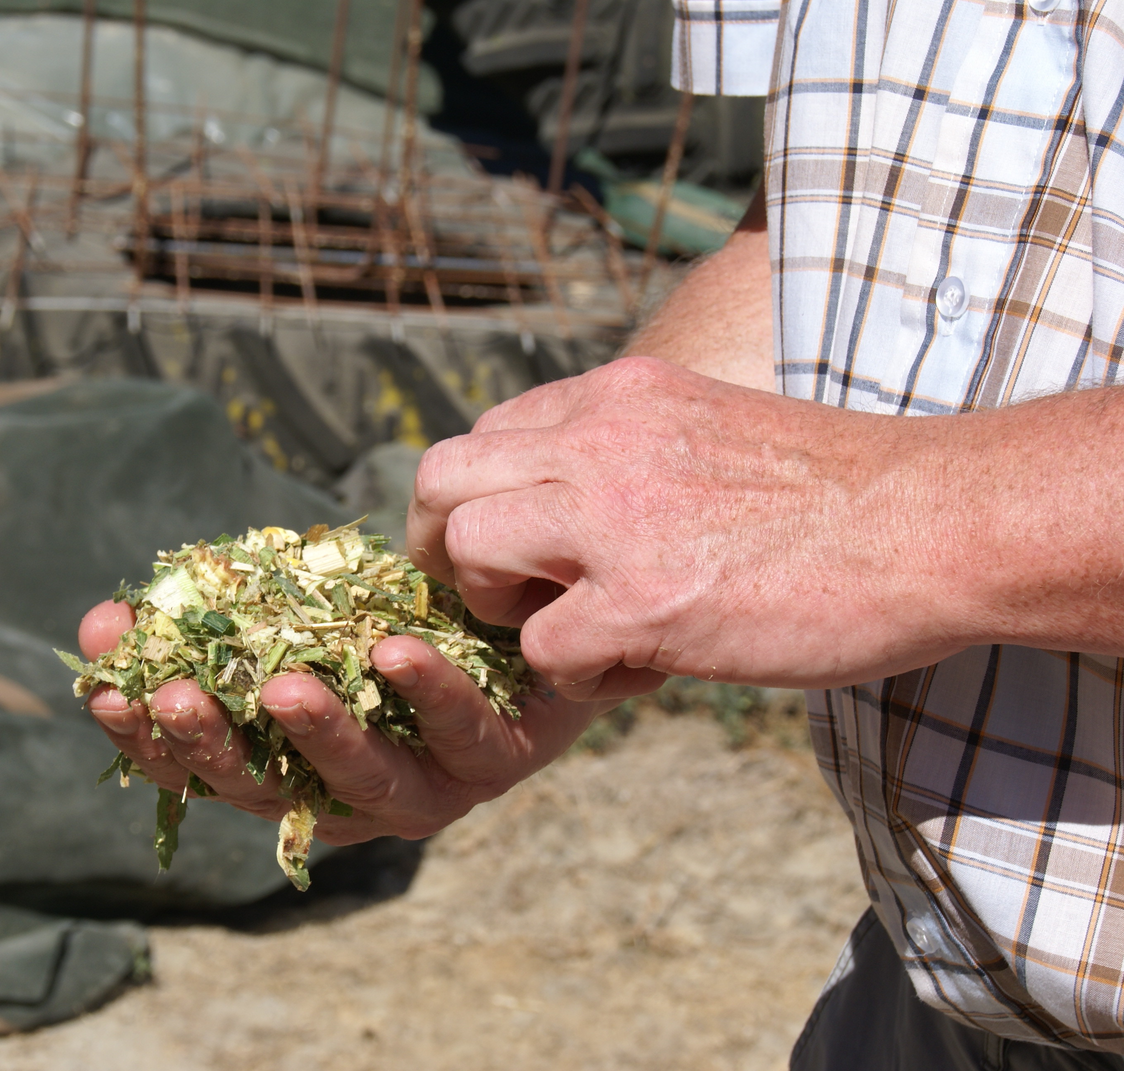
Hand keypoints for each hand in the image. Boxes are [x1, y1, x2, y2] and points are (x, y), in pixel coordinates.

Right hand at [78, 600, 625, 843]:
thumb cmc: (383, 618)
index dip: (149, 737)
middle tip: (168, 695)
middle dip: (214, 744)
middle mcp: (347, 796)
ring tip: (282, 686)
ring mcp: (426, 787)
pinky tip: (395, 650)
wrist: (516, 615)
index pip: (201, 769)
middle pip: (269, 787)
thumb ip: (209, 624)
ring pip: (365, 779)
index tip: (107, 688)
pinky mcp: (496, 757)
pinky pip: (460, 730)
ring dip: (319, 734)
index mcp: (286, 769)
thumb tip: (100, 623)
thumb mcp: (289, 615)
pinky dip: (428, 692)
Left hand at [407, 355, 970, 699]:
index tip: (516, 545)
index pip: (484, 434)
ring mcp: (612, 520)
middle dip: (448, 547)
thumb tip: (565, 499)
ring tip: (573, 629)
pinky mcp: (641, 604)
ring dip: (500, 607)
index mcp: (616, 395)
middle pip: (440, 479)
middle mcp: (597, 441)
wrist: (932, 523)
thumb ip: (626, 448)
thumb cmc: (836, 489)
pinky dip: (579, 678)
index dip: (481, 499)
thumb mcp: (709, 425)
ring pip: (468, 552)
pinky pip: (542, 651)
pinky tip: (641, 669)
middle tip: (497, 595)